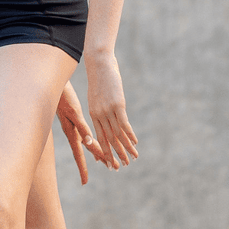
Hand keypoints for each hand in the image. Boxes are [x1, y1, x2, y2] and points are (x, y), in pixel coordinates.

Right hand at [56, 80, 107, 183]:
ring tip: (106, 160)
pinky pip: (84, 134)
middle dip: (100, 158)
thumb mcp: (73, 112)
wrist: (52, 86)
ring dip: (97, 150)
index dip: (83, 167)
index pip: (80, 153)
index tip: (85, 182)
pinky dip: (91, 140)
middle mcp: (72, 131)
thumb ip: (81, 127)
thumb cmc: (63, 97)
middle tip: (115, 168)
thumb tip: (89, 142)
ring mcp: (72, 126)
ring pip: (87, 142)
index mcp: (72, 132)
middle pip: (87, 149)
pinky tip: (92, 141)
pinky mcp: (73, 119)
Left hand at [85, 52, 138, 169]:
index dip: (105, 152)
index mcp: (93, 113)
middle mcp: (99, 115)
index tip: (110, 164)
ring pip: (117, 135)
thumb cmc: (99, 76)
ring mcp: (108, 110)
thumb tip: (108, 112)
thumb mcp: (97, 93)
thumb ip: (101, 106)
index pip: (99, 138)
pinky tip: (135, 143)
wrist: (99, 62)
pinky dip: (130, 135)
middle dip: (117, 155)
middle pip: (109, 140)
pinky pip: (124, 124)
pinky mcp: (117, 104)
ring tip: (133, 159)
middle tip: (124, 166)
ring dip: (126, 148)